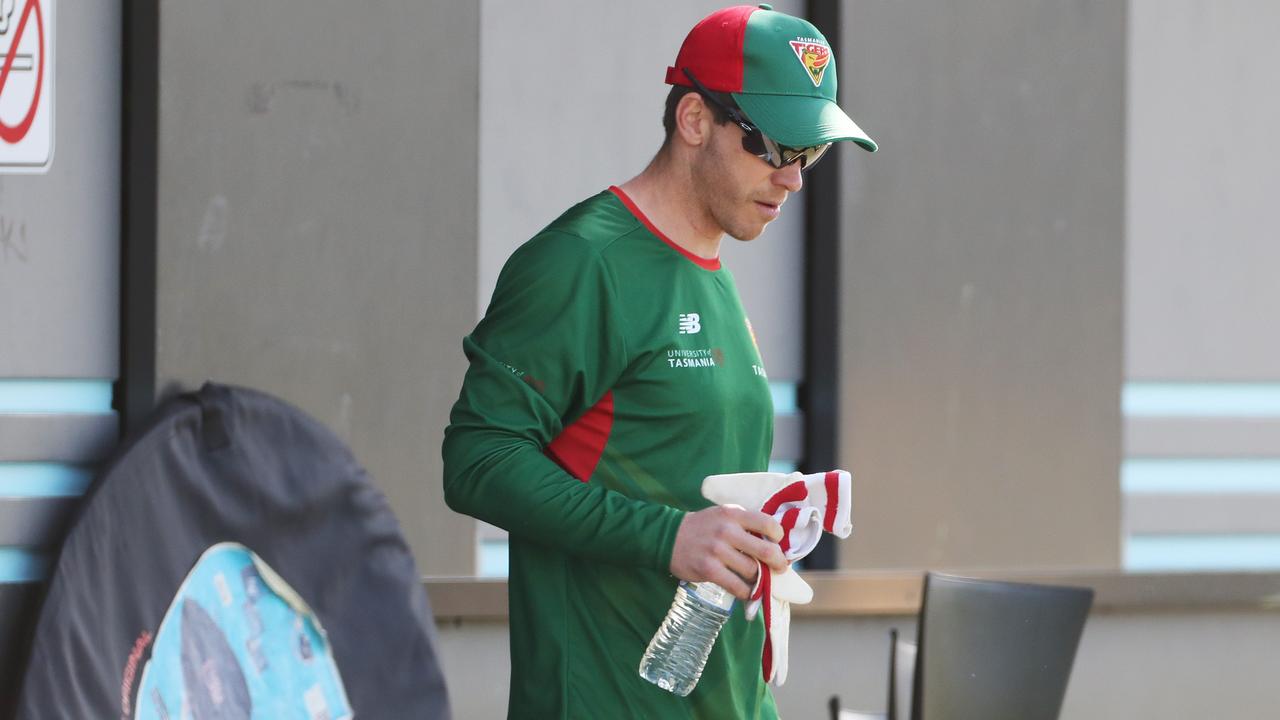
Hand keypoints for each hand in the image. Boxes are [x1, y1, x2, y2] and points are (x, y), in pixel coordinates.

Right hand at [669, 505, 789, 599]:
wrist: (669, 537)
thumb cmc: (703, 527)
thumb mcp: (723, 515)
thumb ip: (745, 523)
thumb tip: (774, 542)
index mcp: (733, 514)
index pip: (768, 523)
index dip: (778, 536)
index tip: (777, 543)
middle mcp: (726, 531)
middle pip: (765, 551)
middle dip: (778, 562)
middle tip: (780, 567)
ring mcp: (717, 551)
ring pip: (753, 572)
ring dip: (760, 579)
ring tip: (759, 579)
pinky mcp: (709, 570)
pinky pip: (737, 587)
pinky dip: (746, 592)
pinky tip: (746, 590)